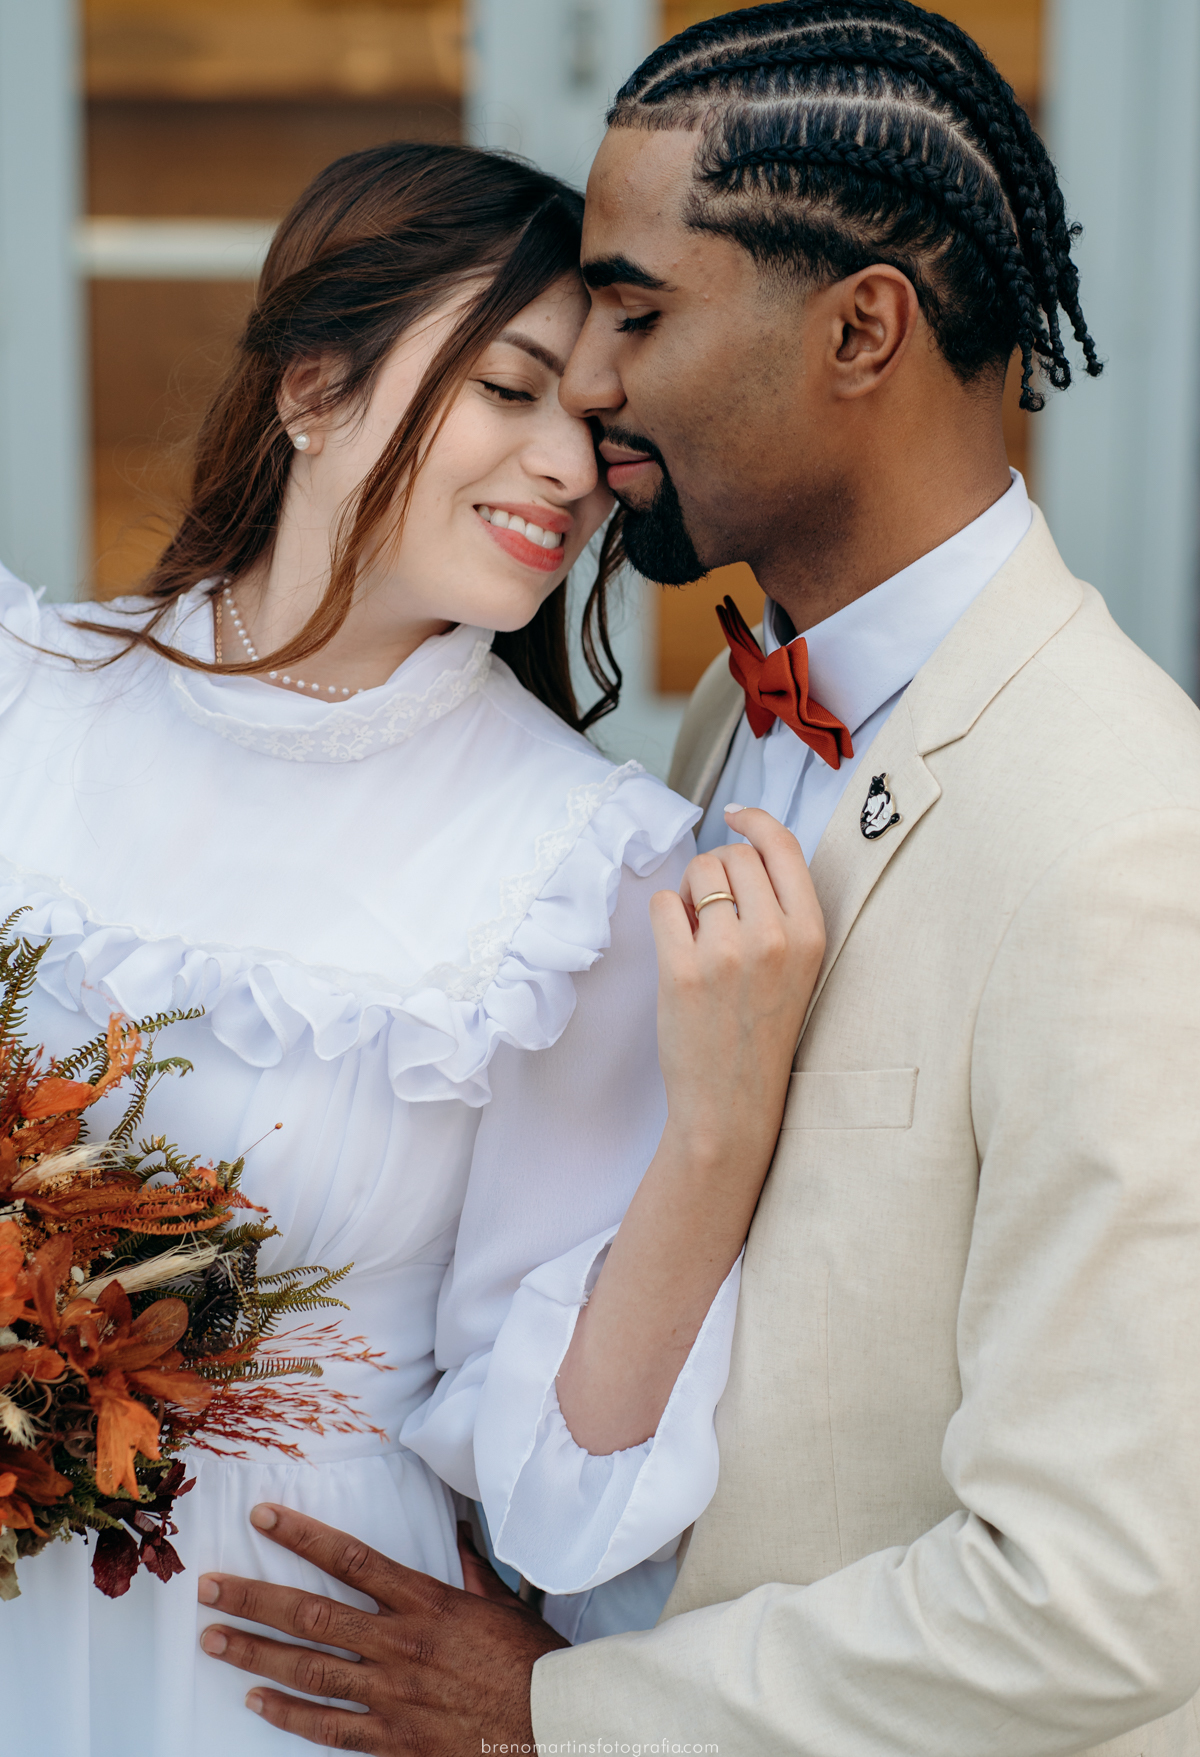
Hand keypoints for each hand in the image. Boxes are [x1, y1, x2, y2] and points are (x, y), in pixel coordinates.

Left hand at [197, 1503, 566, 1752]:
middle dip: (254, 1599)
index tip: (263, 1518)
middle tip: (209, 1587)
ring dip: (255, 1653)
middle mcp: (400, 1645)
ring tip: (213, 1640)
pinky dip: (289, 1715)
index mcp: (427, 1603)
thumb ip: (466, 1570)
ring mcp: (392, 1696)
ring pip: (308, 1670)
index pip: (352, 1559)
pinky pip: (329, 1728)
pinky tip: (257, 1701)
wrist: (552, 1726)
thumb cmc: (530, 1661)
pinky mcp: (393, 1741)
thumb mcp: (500, 1603)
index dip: (303, 1536)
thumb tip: (452, 1535)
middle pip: (312, 1615)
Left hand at [652, 804, 823, 1172]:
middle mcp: (775, 937)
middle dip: (716, 871)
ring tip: (698, 936)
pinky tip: (678, 949)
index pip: (783, 846)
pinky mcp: (683, 970)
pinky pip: (664, 904)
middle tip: (713, 912)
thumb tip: (740, 848)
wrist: (733, 1103)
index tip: (735, 815)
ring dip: (690, 895)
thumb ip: (780, 911)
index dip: (755, 820)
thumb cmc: (762, 1033)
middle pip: (734, 855)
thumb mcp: (798, 967)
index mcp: (811, 934)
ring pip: (698, 874)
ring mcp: (727, 953)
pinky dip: (665, 918)